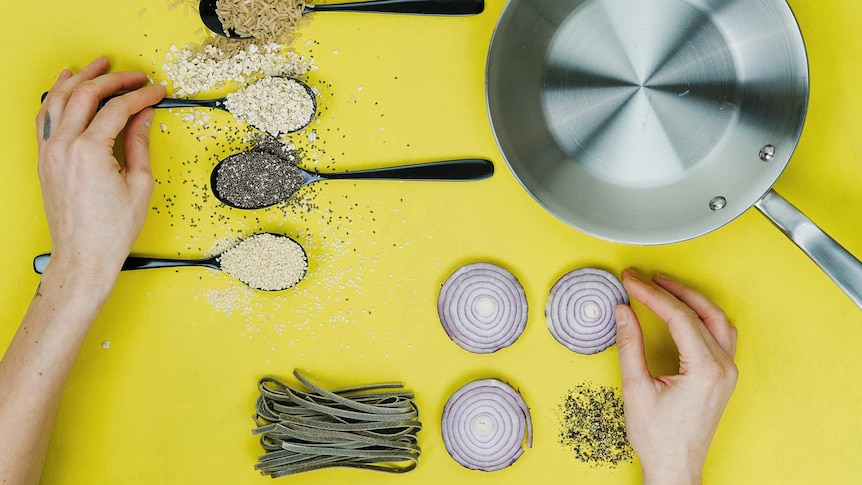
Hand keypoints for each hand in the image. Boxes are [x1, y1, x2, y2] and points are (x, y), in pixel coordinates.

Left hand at [35, 56, 165, 287]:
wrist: (83, 255)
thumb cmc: (110, 230)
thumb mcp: (139, 184)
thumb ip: (139, 143)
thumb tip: (143, 117)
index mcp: (90, 151)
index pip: (118, 108)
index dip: (141, 96)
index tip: (156, 92)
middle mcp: (64, 146)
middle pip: (87, 94)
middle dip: (113, 79)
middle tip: (134, 76)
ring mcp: (50, 151)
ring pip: (60, 98)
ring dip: (81, 77)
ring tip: (99, 66)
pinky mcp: (45, 158)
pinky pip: (45, 115)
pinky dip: (56, 95)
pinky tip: (66, 84)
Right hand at [615, 269, 737, 484]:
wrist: (676, 466)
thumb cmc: (658, 437)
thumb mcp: (636, 388)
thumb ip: (630, 345)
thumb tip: (624, 312)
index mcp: (704, 369)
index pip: (679, 316)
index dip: (651, 294)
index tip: (631, 281)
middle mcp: (723, 368)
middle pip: (701, 311)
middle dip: (671, 289)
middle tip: (644, 277)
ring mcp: (727, 372)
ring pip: (716, 319)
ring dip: (691, 299)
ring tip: (664, 286)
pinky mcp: (723, 376)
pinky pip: (720, 334)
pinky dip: (701, 316)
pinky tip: (684, 311)